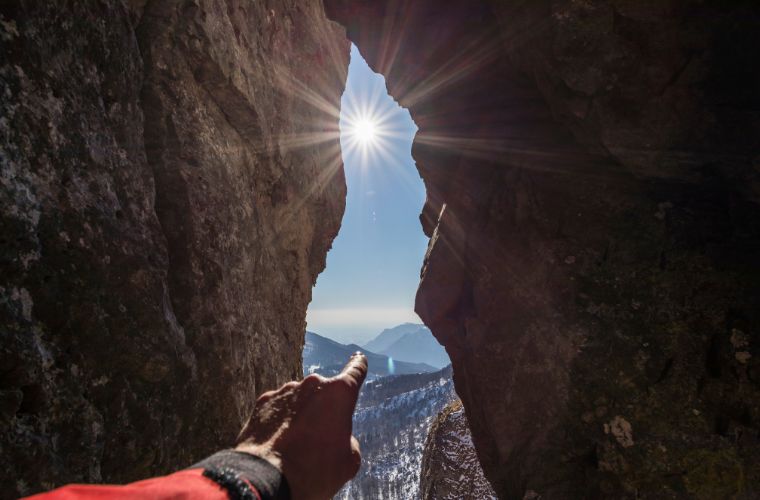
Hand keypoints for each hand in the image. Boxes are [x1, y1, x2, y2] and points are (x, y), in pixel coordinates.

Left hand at [235, 353, 367, 499]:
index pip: (354, 372)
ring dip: (301, 417)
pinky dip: (280, 422)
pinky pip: (279, 409)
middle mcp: (312, 385)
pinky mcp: (263, 402)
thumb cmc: (314, 471)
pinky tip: (279, 443)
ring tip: (296, 447)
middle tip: (320, 439)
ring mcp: (285, 392)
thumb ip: (349, 440)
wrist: (267, 479)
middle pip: (323, 393)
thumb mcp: (348, 461)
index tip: (358, 358)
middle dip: (324, 410)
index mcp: (338, 394)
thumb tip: (338, 437)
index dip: (358, 366)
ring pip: (300, 401)